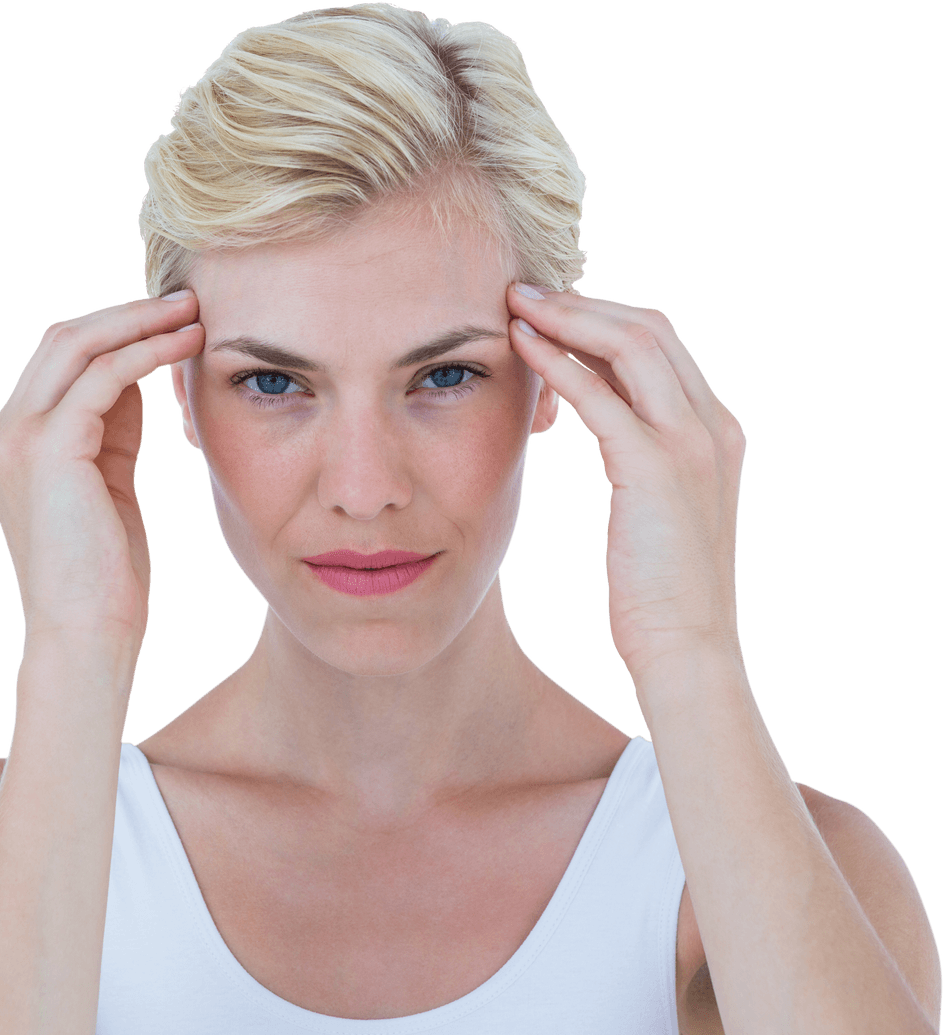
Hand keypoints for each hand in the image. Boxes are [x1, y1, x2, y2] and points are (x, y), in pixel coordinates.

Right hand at [0, 291, 204, 645]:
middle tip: (188, 300)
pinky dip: (147, 353)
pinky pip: (102, 377)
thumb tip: (140, 379)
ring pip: (78, 345)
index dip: (118, 332)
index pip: (62, 360)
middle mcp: (4, 432)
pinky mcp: (47, 449)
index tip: (172, 319)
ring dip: (140, 322)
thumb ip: (113, 432)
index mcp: (16, 441)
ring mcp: (18, 438)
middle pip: (64, 339)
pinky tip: (186, 346)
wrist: (87, 634)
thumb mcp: (110, 485)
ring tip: (195, 312)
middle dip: (128, 313)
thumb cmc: (108, 573)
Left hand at [506, 283, 747, 680]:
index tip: (552, 311)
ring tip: (515, 304)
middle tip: (527, 292)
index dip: (604, 318)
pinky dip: (559, 364)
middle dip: (584, 302)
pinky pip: (601, 396)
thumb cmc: (660, 588)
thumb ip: (643, 455)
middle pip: (650, 329)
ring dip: (569, 317)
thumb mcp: (660, 508)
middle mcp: (713, 425)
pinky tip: (522, 348)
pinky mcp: (656, 469)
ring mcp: (692, 443)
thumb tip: (602, 421)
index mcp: (716, 430)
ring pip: (631, 345)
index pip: (663, 345)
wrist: (686, 647)